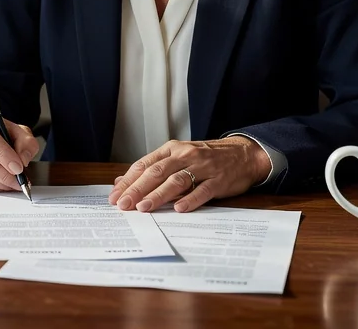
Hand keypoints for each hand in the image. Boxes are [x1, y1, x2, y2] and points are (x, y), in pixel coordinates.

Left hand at [108, 137, 270, 212]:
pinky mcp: (219, 180)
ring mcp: (203, 167)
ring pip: (176, 181)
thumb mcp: (178, 157)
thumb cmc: (206, 158)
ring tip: (144, 208)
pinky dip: (190, 199)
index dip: (128, 181)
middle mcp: (185, 156)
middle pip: (156, 173)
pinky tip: (179, 209)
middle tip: (123, 205)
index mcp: (171, 150)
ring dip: (158, 195)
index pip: (144, 165)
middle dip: (137, 189)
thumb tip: (122, 181)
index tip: (114, 196)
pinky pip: (202, 190)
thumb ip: (152, 169)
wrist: (243, 154)